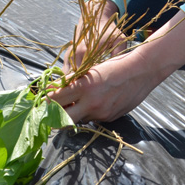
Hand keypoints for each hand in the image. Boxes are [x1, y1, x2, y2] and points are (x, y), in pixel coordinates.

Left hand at [50, 11, 184, 122]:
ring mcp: (101, 113)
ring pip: (78, 119)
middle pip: (62, 119)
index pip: (55, 99)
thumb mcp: (92, 69)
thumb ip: (74, 82)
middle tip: (49, 112)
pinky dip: (91, 112)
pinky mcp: (109, 118)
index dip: (46, 100)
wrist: (143, 70)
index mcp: (84, 86)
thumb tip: (55, 89)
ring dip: (74, 113)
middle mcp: (91, 103)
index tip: (42, 99)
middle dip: (54, 116)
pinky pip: (94, 118)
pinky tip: (98, 101)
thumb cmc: (116, 64)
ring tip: (76, 102)